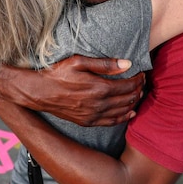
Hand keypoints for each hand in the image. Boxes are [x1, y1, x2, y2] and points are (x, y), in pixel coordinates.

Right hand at [4, 55, 145, 126]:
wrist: (39, 92)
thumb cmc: (57, 73)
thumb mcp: (78, 61)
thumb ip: (104, 64)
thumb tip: (127, 64)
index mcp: (99, 87)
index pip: (127, 85)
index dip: (138, 79)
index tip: (142, 73)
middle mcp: (98, 104)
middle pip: (127, 98)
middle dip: (138, 89)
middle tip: (142, 82)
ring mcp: (93, 115)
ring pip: (122, 111)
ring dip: (133, 102)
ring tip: (138, 94)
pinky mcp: (88, 122)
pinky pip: (111, 122)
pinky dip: (124, 117)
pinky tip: (130, 112)